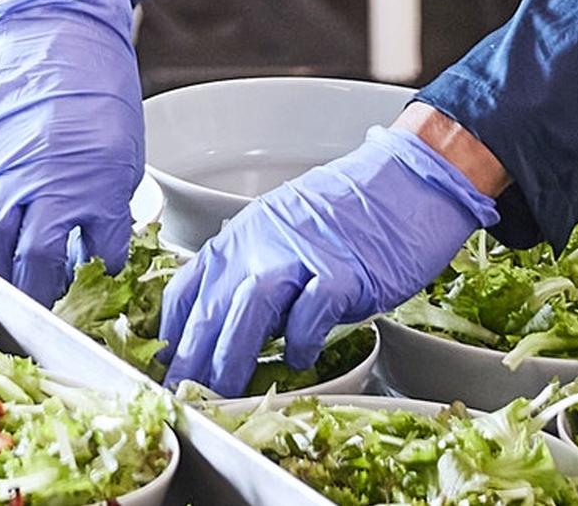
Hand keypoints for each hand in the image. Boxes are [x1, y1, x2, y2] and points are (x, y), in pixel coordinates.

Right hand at [0, 0, 144, 305]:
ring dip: (4, 275)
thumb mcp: (121, 147)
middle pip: (35, 263)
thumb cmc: (96, 84)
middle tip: (47, 306)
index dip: (96, 279)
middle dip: (42, 292)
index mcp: (93, 177)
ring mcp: (1, 170)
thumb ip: (108, 202)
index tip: (94, 292)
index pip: (96, 255)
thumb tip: (99, 249)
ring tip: (15, 287)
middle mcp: (43, 180)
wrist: (54, 31)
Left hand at [160, 125, 499, 394]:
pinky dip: (301, 342)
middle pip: (211, 306)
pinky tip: (301, 360)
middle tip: (185, 399)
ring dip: (231, 359)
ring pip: (248, 309)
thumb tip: (227, 325)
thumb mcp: (286, 230)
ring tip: (225, 395)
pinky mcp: (345, 270)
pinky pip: (311, 313)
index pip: (187, 287)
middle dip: (190, 362)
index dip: (171, 336)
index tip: (166, 371)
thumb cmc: (354, 209)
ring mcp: (303, 253)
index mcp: (245, 232)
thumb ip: (255, 269)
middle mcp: (265, 240)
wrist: (411, 178)